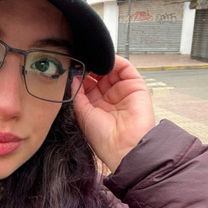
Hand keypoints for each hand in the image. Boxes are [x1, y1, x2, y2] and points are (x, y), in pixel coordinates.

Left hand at [73, 56, 154, 172]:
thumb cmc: (103, 138)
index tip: (71, 70)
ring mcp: (123, 92)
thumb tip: (73, 79)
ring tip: (91, 62)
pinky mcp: (136, 86)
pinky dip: (115, 61)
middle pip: (98, 76)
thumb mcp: (82, 115)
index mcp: (96, 108)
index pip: (87, 86)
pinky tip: (104, 61)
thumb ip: (77, 94)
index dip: (80, 77)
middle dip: (89, 69)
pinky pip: (125, 68)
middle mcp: (110, 99)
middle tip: (80, 63)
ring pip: (111, 70)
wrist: (123, 146)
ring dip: (100, 64)